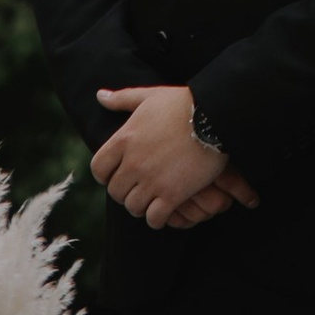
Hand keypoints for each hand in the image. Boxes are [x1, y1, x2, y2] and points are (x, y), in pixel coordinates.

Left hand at [92, 85, 259, 229]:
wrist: (216, 115)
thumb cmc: (184, 103)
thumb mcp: (150, 96)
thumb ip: (122, 99)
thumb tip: (100, 95)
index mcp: (124, 139)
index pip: (98, 168)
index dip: (105, 175)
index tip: (116, 175)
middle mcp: (133, 162)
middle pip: (115, 192)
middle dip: (125, 193)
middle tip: (138, 189)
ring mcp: (152, 180)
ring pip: (133, 207)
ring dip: (141, 206)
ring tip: (152, 201)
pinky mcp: (173, 194)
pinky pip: (154, 218)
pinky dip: (157, 219)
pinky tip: (165, 211)